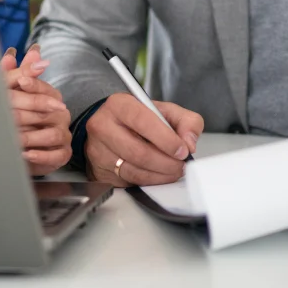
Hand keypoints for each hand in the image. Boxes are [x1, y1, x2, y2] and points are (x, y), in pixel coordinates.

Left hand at [0, 45, 71, 175]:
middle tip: (6, 116)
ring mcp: (63, 134)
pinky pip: (55, 155)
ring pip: (51, 134)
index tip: (20, 81)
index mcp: (51, 97)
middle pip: (45, 112)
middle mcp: (60, 114)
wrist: (24, 150)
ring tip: (14, 138)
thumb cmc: (21, 120)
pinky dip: (41, 155)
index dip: (33, 84)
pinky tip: (26, 154)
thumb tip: (15, 54)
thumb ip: (14, 74)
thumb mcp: (15, 95)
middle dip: (24, 115)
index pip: (44, 88)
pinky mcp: (62, 154)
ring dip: (31, 137)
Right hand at [84, 92, 203, 186]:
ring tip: (173, 171)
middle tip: (181, 165)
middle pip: (138, 152)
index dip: (166, 139)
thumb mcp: (164, 110)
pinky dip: (149, 182)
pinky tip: (158, 175)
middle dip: (166, 163)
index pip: (143, 121)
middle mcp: (103, 127)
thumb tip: (189, 142)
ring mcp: (98, 151)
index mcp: (119, 105)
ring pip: (134, 170)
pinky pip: (129, 182)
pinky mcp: (99, 171)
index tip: (182, 150)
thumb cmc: (138, 118)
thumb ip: (185, 121)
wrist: (110, 126)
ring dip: (160, 175)